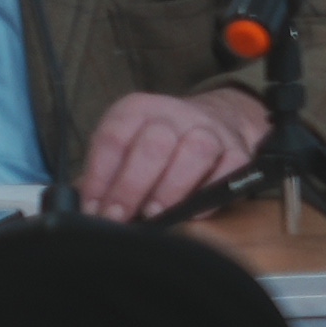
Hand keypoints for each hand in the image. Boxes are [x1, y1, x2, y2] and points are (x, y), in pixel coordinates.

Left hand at [78, 87, 262, 220]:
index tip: (94, 209)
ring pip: (196, 149)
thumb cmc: (154, 148)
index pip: (114, 139)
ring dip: (172, 187)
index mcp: (137, 110)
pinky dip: (211, 191)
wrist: (212, 120)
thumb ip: (104, 177)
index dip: (100, 178)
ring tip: (156, 213)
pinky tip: (193, 211)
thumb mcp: (123, 149)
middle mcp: (174, 114)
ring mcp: (210, 130)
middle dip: (132, 185)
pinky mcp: (238, 149)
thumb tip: (87, 212)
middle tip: (121, 216)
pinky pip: (231, 168)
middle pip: (154, 142)